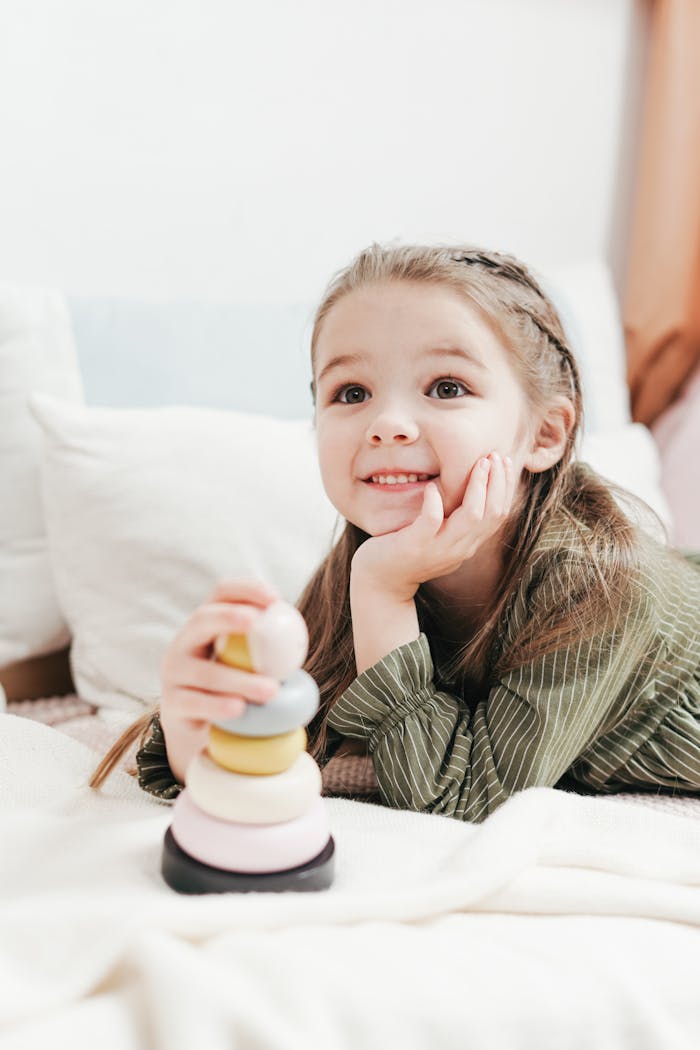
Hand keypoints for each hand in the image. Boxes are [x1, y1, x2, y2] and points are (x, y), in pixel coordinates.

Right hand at [159, 578, 281, 780]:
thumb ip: (265, 647)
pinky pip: (196, 703)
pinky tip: (240, 709)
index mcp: (205, 624)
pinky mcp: (172, 704)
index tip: (276, 599)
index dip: (247, 589)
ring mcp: (174, 673)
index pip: (221, 592)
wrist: (194, 725)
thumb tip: (300, 641)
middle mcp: (184, 642)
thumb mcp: (244, 660)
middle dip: (228, 616)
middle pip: (202, 619)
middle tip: (256, 622)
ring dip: (240, 680)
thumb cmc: (230, 685)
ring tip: (271, 690)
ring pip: (205, 672)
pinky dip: (219, 706)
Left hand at [351, 452, 516, 601]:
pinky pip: (432, 521)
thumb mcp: (441, 536)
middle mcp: (460, 548)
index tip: (506, 461)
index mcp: (469, 544)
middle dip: (498, 481)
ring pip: (472, 516)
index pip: (499, 514)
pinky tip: (431, 487)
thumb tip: (471, 487)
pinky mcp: (415, 545)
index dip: (506, 486)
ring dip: (478, 486)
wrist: (380, 582)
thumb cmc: (408, 551)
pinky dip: (434, 501)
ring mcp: (439, 548)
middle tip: (495, 454)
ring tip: (478, 463)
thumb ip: (457, 520)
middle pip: (493, 513)